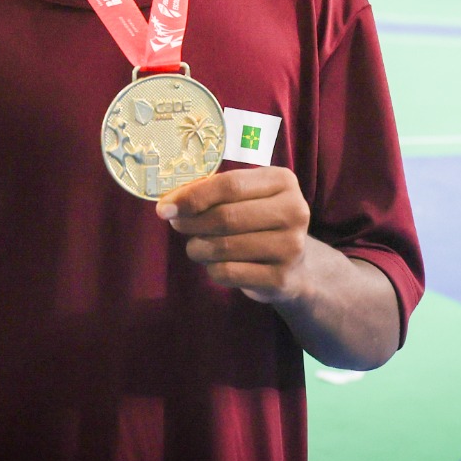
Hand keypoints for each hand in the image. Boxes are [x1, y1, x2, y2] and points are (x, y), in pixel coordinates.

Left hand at [156, 167, 311, 303]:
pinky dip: (212, 269)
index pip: (230, 184)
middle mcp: (294, 211)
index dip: (193, 196)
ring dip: (198, 247)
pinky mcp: (281, 278)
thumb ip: (213, 193)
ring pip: (224, 247)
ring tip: (197, 246)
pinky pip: (228, 272)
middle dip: (192, 222)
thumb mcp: (246, 197)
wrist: (295, 267)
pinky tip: (216, 264)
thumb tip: (169, 204)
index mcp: (283, 181)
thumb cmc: (259, 222)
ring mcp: (291, 247)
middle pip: (226, 216)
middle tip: (177, 224)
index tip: (165, 206)